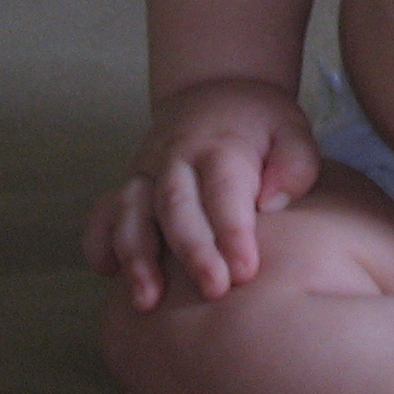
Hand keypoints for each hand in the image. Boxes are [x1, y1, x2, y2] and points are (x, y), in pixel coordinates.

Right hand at [81, 78, 319, 311]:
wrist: (215, 93)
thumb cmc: (261, 125)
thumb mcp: (292, 129)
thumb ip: (294, 162)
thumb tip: (273, 201)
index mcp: (220, 146)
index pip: (223, 191)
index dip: (232, 232)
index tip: (246, 271)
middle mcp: (176, 158)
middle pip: (176, 206)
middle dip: (191, 251)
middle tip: (213, 290)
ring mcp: (146, 172)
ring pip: (132, 212)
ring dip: (137, 256)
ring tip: (147, 301)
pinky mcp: (128, 186)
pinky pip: (102, 212)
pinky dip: (99, 241)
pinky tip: (106, 272)